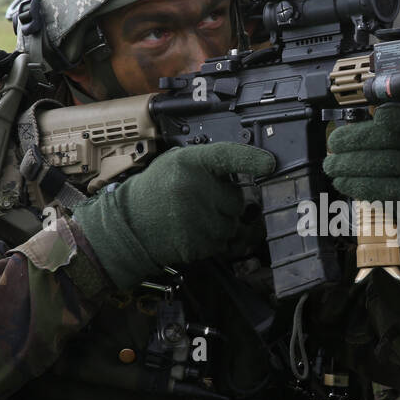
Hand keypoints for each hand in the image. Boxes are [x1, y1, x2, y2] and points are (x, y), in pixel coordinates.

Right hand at [71, 142, 275, 290]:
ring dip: (221, 223)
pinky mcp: (197, 243)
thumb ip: (209, 165)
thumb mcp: (176, 164)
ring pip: (232, 224)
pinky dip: (213, 240)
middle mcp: (194, 188)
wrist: (129, 224)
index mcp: (189, 163)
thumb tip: (249, 170)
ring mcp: (196, 218)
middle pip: (237, 199)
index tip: (270, 164)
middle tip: (201, 201)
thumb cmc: (155, 191)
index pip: (228, 156)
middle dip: (226, 202)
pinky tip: (192, 231)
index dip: (252, 160)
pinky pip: (222, 243)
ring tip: (194, 217)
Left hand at [323, 104, 399, 236]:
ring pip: (381, 163)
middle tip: (333, 144)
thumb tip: (339, 139)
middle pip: (388, 138)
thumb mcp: (390, 139)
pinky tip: (341, 181)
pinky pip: (380, 188)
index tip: (379, 116)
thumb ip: (370, 131)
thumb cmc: (394, 159)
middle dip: (354, 140)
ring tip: (331, 165)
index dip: (398, 116)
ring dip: (348, 164)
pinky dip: (355, 184)